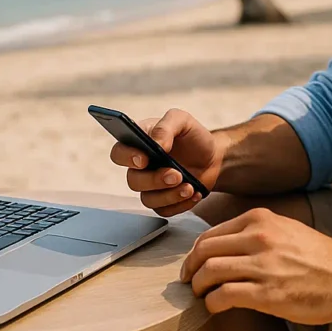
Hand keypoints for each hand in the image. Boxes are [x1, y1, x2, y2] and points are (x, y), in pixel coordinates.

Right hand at [109, 108, 223, 216]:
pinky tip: (194, 193)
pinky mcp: (164, 201)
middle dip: (155, 180)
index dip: (126, 158)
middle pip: (133, 180)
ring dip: (169, 196)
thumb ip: (166, 126)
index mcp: (139, 143)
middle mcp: (141, 167)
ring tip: (189, 187)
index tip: (144, 159)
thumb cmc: (192, 136)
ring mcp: (151, 186)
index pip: (119, 153)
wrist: (212, 155)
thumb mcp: (182, 121)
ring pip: (148, 200)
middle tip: (176, 174)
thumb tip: (157, 143)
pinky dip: (180, 204)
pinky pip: (164, 210)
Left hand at [179, 208, 331, 324]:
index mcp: (260, 220)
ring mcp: (262, 265)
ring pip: (210, 272)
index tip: (193, 265)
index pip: (211, 235)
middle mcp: (258, 237)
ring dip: (198, 287)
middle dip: (191, 269)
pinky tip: (214, 307)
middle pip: (205, 251)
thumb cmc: (318, 257)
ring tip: (200, 295)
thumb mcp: (284, 229)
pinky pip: (224, 296)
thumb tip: (225, 248)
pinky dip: (212, 303)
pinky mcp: (267, 293)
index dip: (196, 253)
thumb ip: (255, 233)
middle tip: (189, 282)